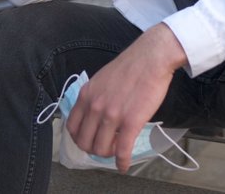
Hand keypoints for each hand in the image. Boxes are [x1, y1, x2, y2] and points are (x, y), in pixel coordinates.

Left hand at [65, 23, 186, 172]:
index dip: (79, 138)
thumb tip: (94, 113)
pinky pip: (122, 150)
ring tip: (116, 152)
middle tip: (104, 147)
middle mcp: (95, 106)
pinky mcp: (130, 122)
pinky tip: (124, 166)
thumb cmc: (131, 66)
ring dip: (107, 155)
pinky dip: (122, 162)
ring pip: (101, 148)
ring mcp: (112, 115)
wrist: (152, 58)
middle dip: (93, 149)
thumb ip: (94, 96)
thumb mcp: (102, 79)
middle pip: (84, 142)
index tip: (88, 140)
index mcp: (86, 95)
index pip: (72, 127)